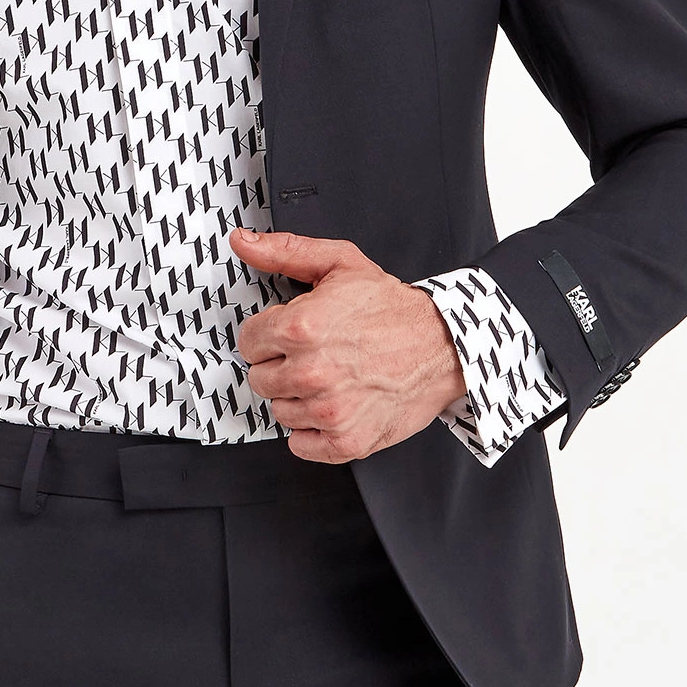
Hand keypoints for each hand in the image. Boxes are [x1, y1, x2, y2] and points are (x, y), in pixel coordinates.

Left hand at [231, 230, 464, 463]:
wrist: (443, 344)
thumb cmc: (392, 307)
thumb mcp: (339, 263)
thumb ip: (284, 252)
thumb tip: (243, 242)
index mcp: (300, 328)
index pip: (247, 342)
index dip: (269, 334)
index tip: (291, 334)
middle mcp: (311, 372)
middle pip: (259, 379)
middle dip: (281, 364)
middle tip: (314, 354)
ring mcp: (328, 411)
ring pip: (279, 411)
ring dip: (297, 396)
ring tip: (329, 377)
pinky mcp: (346, 441)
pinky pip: (301, 444)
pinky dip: (312, 430)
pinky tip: (333, 405)